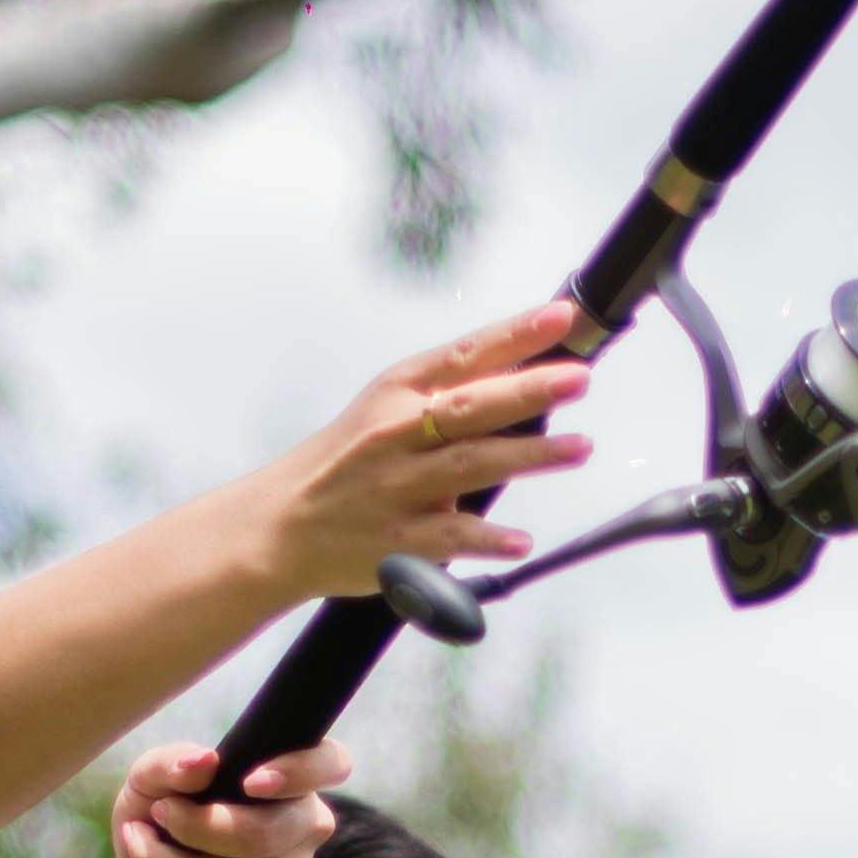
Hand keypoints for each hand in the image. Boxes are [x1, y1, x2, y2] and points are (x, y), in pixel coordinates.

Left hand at [105, 736, 346, 857]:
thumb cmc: (161, 807)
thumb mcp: (151, 778)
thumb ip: (172, 763)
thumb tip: (202, 762)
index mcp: (292, 777)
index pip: (330, 763)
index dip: (299, 772)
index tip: (250, 781)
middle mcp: (305, 826)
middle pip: (261, 835)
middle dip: (194, 827)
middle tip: (156, 813)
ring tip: (132, 843)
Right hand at [254, 301, 597, 602]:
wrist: (279, 524)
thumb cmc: (346, 463)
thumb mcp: (388, 411)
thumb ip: (451, 396)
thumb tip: (529, 374)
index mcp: (399, 392)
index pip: (465, 355)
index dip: (515, 334)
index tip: (561, 317)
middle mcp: (397, 433)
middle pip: (471, 407)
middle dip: (528, 390)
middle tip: (578, 378)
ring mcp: (396, 487)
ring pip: (469, 465)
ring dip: (527, 456)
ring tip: (578, 447)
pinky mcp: (396, 540)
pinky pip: (447, 537)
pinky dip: (485, 537)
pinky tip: (520, 540)